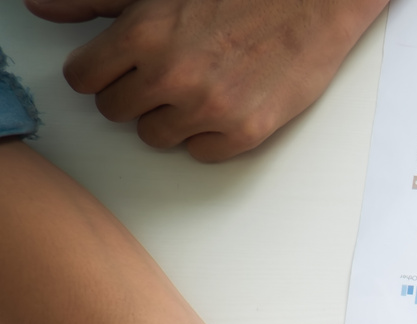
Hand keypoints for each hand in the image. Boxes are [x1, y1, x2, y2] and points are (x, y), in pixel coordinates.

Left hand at [26, 0, 388, 160]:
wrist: (312, 3)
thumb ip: (94, 1)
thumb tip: (42, 8)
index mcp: (143, 33)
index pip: (84, 79)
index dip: (99, 73)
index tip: (118, 69)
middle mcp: (171, 73)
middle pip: (115, 111)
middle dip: (133, 95)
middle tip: (164, 77)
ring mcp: (209, 107)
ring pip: (155, 137)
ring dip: (169, 118)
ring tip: (197, 89)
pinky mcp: (246, 132)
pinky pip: (201, 154)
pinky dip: (209, 136)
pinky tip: (225, 105)